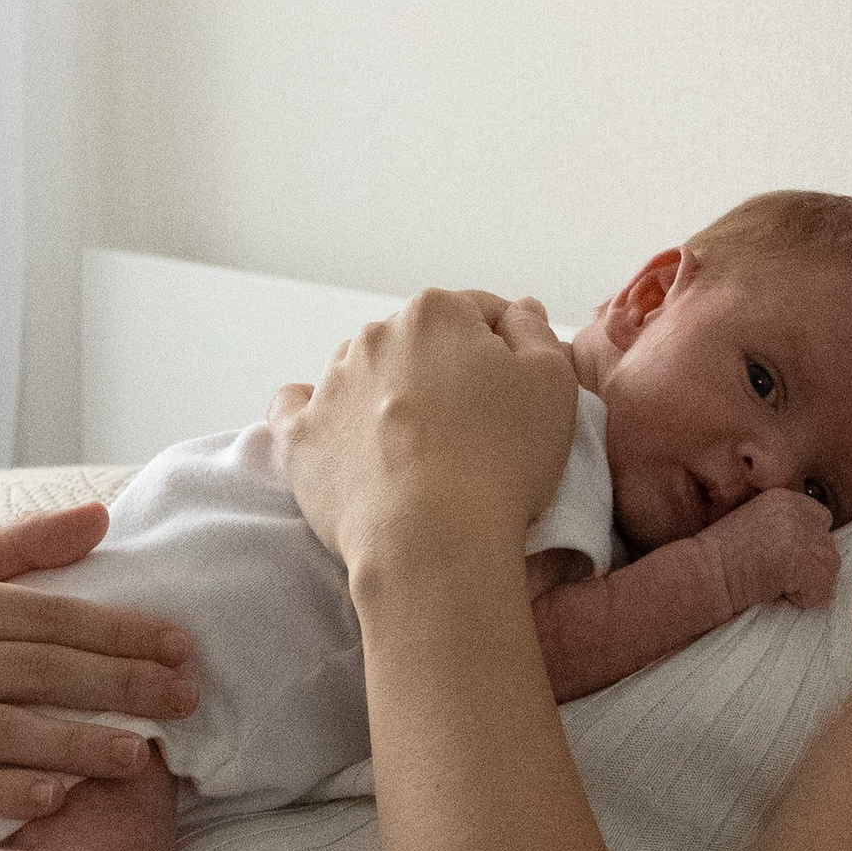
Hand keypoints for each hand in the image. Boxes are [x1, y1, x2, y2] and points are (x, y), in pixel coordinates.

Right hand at [0, 504, 200, 850]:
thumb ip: (19, 543)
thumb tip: (101, 516)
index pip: (44, 614)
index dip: (117, 630)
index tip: (180, 647)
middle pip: (33, 669)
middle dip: (117, 684)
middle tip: (184, 700)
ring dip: (75, 742)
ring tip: (140, 756)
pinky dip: (4, 789)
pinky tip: (58, 795)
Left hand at [273, 289, 579, 594]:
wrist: (432, 539)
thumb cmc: (501, 461)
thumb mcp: (553, 383)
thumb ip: (535, 333)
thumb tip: (516, 312)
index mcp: (435, 313)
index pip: (478, 314)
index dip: (505, 353)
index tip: (515, 394)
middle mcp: (375, 335)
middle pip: (419, 344)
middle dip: (443, 373)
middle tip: (473, 430)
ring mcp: (330, 384)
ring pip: (363, 373)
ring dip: (385, 395)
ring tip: (416, 450)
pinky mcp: (300, 436)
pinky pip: (298, 408)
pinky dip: (316, 416)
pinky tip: (336, 434)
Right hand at [699, 487, 841, 623]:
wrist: (705, 572)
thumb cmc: (720, 557)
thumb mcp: (753, 525)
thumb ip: (784, 527)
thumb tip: (809, 549)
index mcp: (783, 497)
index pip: (821, 519)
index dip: (806, 544)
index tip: (782, 559)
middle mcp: (797, 510)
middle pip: (828, 545)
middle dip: (809, 565)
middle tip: (775, 573)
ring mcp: (803, 535)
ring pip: (828, 569)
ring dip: (806, 583)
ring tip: (773, 581)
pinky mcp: (804, 562)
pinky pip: (821, 591)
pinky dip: (802, 600)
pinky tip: (773, 590)